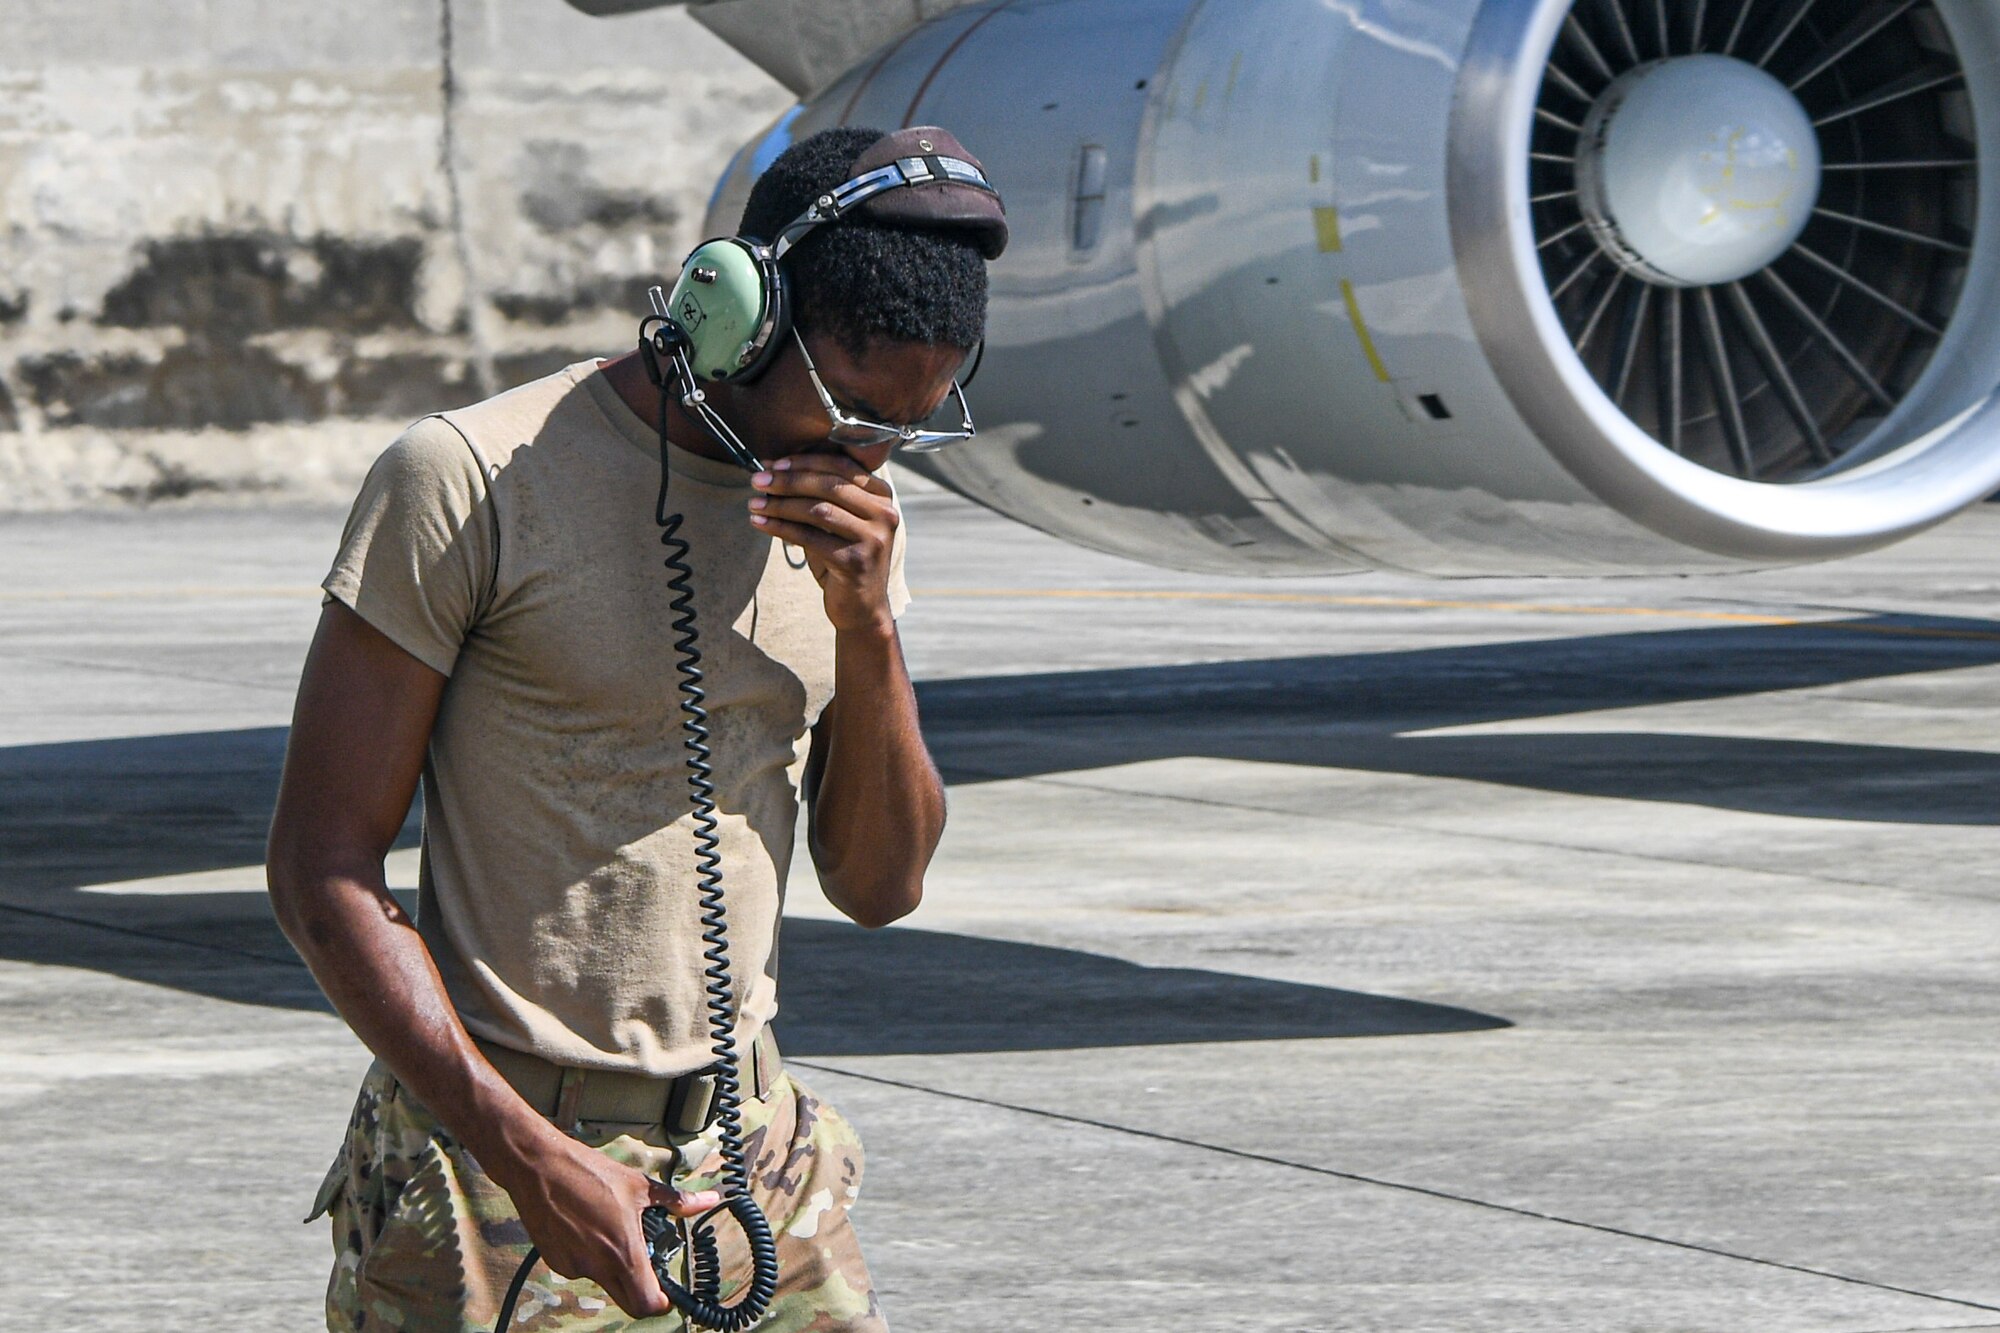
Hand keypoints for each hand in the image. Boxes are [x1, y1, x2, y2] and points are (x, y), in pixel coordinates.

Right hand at [500, 1131, 720, 1317]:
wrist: (539, 1167)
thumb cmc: (589, 1173)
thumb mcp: (640, 1185)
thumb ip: (677, 1200)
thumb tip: (708, 1200)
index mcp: (623, 1251)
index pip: (646, 1303)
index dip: (661, 1304)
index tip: (667, 1294)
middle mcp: (597, 1266)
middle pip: (627, 1301)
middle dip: (641, 1291)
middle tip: (647, 1268)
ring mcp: (573, 1267)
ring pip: (603, 1282)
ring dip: (613, 1267)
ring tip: (611, 1230)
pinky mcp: (555, 1261)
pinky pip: (580, 1269)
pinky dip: (589, 1257)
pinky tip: (587, 1229)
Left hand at [748, 454, 898, 633]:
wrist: (863, 609)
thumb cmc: (844, 559)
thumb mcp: (839, 522)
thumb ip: (819, 496)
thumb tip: (774, 469)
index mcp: (882, 496)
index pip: (841, 466)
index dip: (805, 461)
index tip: (774, 464)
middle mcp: (884, 514)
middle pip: (828, 485)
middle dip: (788, 481)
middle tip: (758, 481)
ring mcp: (873, 539)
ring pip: (817, 510)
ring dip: (780, 504)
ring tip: (755, 504)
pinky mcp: (855, 562)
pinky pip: (809, 537)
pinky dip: (780, 528)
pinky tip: (760, 523)